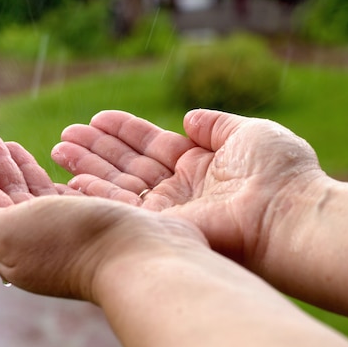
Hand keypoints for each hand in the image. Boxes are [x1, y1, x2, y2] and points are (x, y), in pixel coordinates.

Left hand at [0, 131, 206, 301]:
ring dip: (19, 166)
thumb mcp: (9, 232)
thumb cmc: (73, 242)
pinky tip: (53, 161)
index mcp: (13, 248)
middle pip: (8, 196)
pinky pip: (67, 193)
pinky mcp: (99, 221)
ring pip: (36, 193)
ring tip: (8, 143)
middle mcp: (39, 243)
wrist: (143, 257)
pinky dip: (54, 173)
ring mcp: (71, 232)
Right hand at [51, 109, 326, 267]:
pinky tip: (70, 179)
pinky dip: (96, 194)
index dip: (124, 131)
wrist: (289, 215)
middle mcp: (181, 188)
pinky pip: (121, 207)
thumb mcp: (248, 132)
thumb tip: (189, 117)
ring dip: (88, 167)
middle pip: (129, 165)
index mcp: (201, 164)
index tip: (97, 118)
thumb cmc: (279, 171)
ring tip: (58, 148)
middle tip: (65, 135)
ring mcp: (170, 210)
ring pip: (119, 184)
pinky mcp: (161, 228)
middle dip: (97, 149)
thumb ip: (215, 124)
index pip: (152, 144)